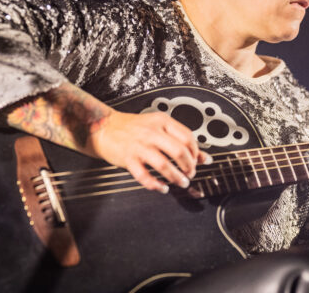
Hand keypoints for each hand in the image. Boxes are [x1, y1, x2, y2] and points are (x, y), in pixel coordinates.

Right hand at [89, 109, 212, 193]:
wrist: (103, 127)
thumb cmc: (133, 127)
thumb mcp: (159, 126)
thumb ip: (181, 139)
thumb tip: (205, 157)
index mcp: (162, 121)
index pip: (187, 137)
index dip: (196, 152)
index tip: (197, 161)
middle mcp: (152, 132)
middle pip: (179, 151)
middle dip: (189, 166)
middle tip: (190, 174)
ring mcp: (139, 146)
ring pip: (164, 165)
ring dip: (177, 178)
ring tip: (181, 182)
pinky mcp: (128, 159)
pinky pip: (145, 176)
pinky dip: (156, 185)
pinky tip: (162, 187)